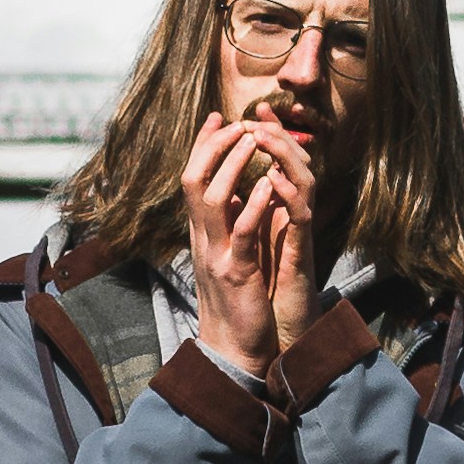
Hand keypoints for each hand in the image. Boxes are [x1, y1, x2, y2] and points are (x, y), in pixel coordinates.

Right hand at [183, 111, 312, 379]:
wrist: (235, 347)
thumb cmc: (237, 299)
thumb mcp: (230, 252)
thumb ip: (230, 222)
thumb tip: (236, 190)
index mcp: (201, 232)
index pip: (192, 178)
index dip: (203, 144)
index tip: (218, 115)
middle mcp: (201, 238)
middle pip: (193, 180)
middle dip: (213, 146)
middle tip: (237, 124)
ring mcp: (215, 254)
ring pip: (212, 199)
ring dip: (232, 166)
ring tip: (252, 142)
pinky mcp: (235, 272)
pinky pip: (241, 232)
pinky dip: (255, 204)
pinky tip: (270, 184)